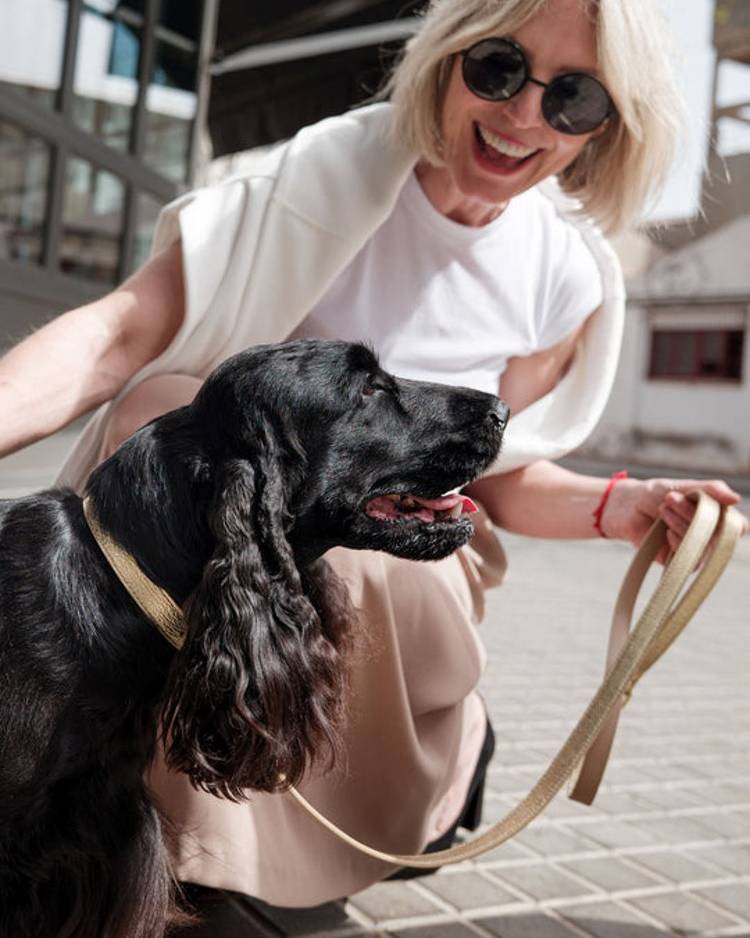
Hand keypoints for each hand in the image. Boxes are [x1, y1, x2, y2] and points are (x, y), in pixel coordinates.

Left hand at [603, 477, 748, 562]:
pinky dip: (677, 541)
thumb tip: (736, 499)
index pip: (738, 526)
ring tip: (663, 509)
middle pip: (718, 534)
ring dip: (681, 524)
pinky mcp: (678, 563)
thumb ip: (710, 490)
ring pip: (702, 545)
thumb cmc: (656, 494)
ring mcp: (694, 551)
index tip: (711, 506)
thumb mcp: (683, 486)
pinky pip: (688, 560)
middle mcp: (708, 536)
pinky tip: (665, 532)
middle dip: (693, 513)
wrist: (626, 507)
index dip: (732, 521)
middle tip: (670, 499)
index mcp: (716, 516)